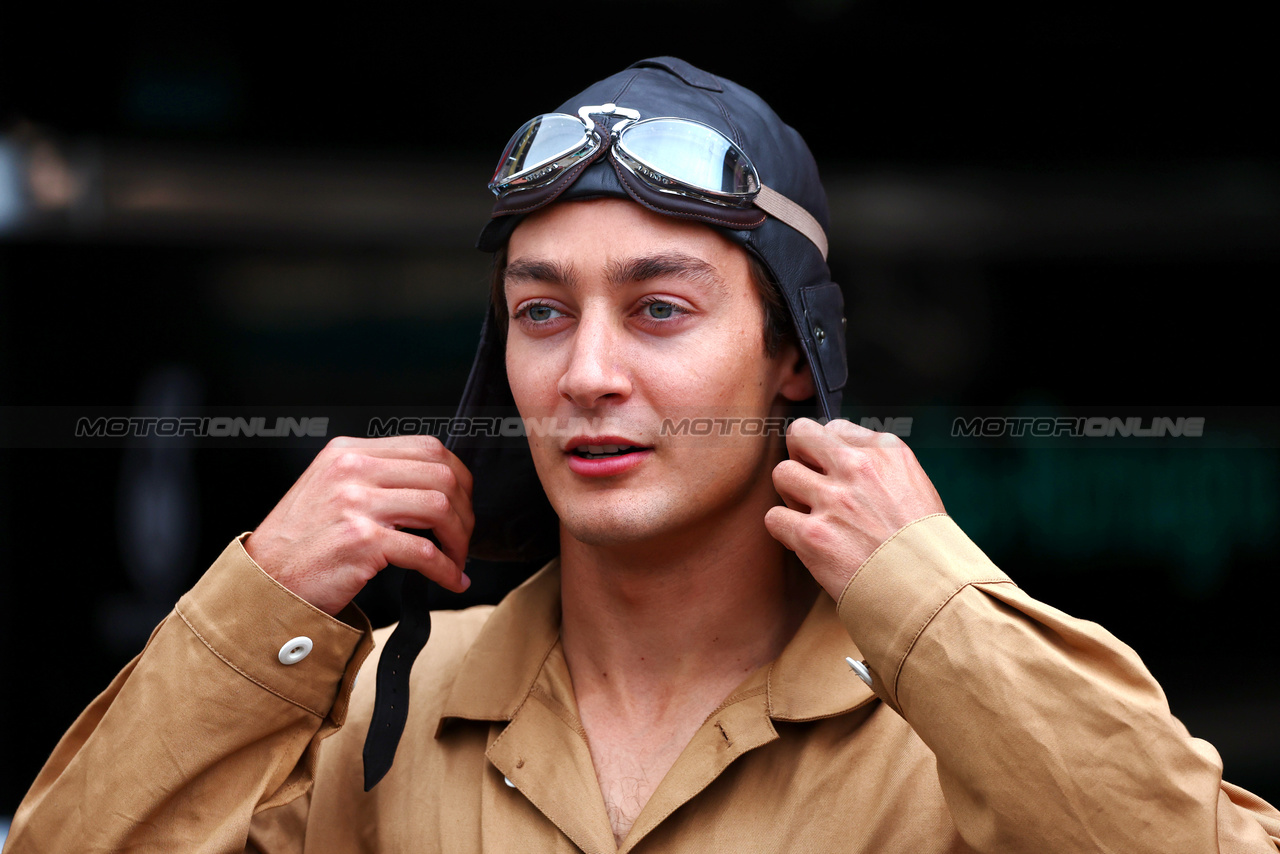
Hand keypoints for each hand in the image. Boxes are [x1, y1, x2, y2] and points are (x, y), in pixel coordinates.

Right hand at [243, 435, 473, 615]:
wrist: (266, 581)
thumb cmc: (301, 542)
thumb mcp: (331, 488)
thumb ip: (375, 476)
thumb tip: (436, 485)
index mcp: (349, 451)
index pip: (428, 447)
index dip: (459, 477)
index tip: (464, 503)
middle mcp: (352, 470)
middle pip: (441, 476)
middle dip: (465, 511)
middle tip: (464, 538)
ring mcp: (356, 503)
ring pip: (440, 508)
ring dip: (459, 540)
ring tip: (457, 559)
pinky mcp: (361, 541)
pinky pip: (424, 552)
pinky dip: (446, 570)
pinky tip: (450, 580)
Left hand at [765, 418, 944, 600]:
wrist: (930, 589)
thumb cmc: (925, 544)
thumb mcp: (914, 485)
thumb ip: (878, 466)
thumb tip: (841, 457)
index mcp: (885, 452)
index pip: (834, 428)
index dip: (828, 452)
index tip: (833, 471)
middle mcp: (856, 468)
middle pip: (799, 435)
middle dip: (799, 458)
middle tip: (810, 484)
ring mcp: (833, 500)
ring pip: (782, 474)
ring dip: (791, 496)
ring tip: (812, 516)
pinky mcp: (812, 536)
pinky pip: (774, 517)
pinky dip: (786, 531)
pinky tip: (807, 542)